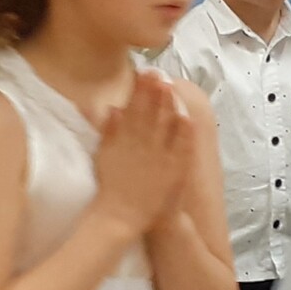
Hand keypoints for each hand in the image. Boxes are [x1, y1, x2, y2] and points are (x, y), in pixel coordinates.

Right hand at [93, 71, 194, 233]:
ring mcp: (158, 157)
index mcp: (125, 139)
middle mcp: (142, 144)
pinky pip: (179, 149)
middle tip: (160, 72)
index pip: (134, 109)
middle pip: (150, 113)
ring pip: (164, 126)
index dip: (140, 90)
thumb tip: (112, 107)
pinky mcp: (172, 171)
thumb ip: (109, 131)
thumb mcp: (104, 155)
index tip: (145, 72)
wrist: (119, 217)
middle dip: (155, 92)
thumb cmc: (111, 186)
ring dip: (168, 106)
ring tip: (172, 87)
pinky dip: (182, 134)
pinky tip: (186, 118)